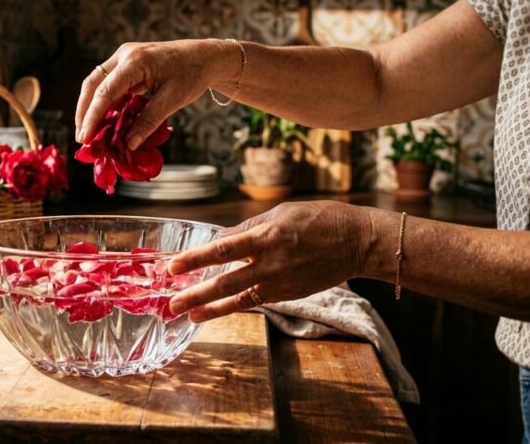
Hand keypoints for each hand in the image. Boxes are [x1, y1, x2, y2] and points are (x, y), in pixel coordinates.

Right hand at [75, 39, 235, 148]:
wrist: (205, 57)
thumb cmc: (192, 75)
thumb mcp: (172, 100)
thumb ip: (148, 121)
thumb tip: (129, 144)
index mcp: (134, 61)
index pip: (105, 92)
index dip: (92, 117)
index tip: (85, 138)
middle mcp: (124, 55)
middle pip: (93, 84)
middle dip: (84, 112)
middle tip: (83, 138)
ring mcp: (124, 57)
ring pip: (97, 83)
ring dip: (91, 107)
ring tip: (90, 132)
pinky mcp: (127, 64)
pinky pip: (109, 83)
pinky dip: (104, 102)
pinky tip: (105, 120)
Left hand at [167, 200, 373, 321]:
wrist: (357, 241)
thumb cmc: (319, 220)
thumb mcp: (280, 214)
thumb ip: (248, 229)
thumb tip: (220, 240)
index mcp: (267, 236)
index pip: (223, 249)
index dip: (196, 259)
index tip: (173, 267)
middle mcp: (271, 262)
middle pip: (225, 282)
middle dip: (195, 294)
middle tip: (171, 304)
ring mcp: (281, 282)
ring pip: (238, 299)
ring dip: (210, 309)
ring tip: (188, 316)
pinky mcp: (288, 294)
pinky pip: (256, 301)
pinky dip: (234, 306)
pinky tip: (216, 310)